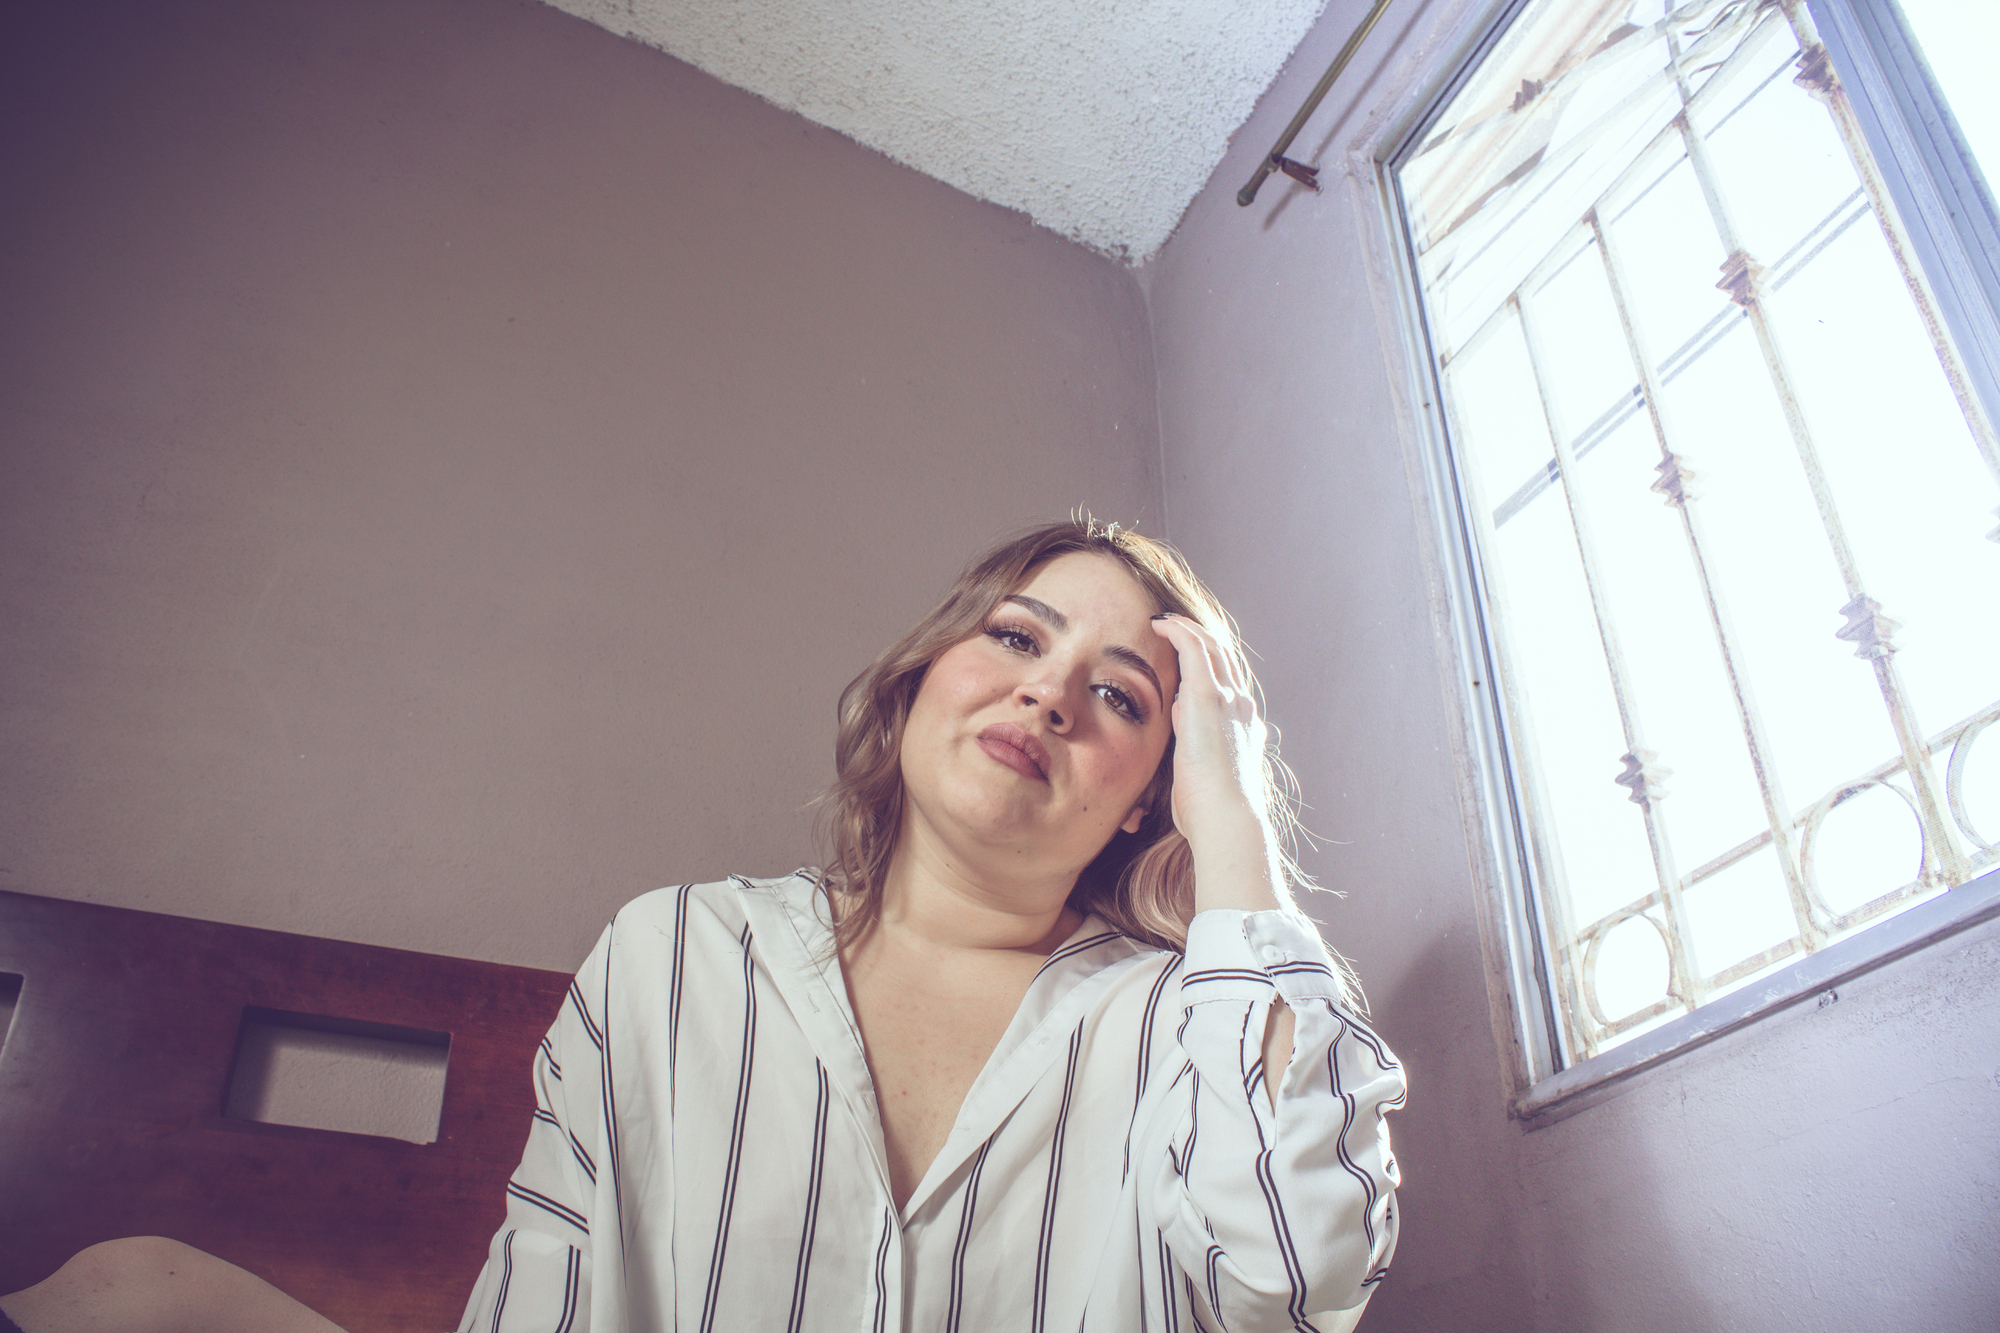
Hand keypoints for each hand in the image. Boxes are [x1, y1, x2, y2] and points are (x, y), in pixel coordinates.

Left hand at [1149, 614, 1289, 914]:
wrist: (1227, 819)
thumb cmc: (1210, 814)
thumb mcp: (1202, 779)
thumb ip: (1193, 753)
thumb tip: (1179, 731)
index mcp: (1243, 729)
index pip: (1228, 685)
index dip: (1209, 666)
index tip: (1185, 659)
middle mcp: (1241, 708)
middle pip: (1224, 659)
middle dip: (1200, 639)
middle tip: (1175, 627)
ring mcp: (1229, 700)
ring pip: (1211, 647)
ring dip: (1188, 629)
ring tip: (1164, 620)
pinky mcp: (1209, 697)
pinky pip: (1194, 649)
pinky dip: (1178, 632)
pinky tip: (1159, 624)